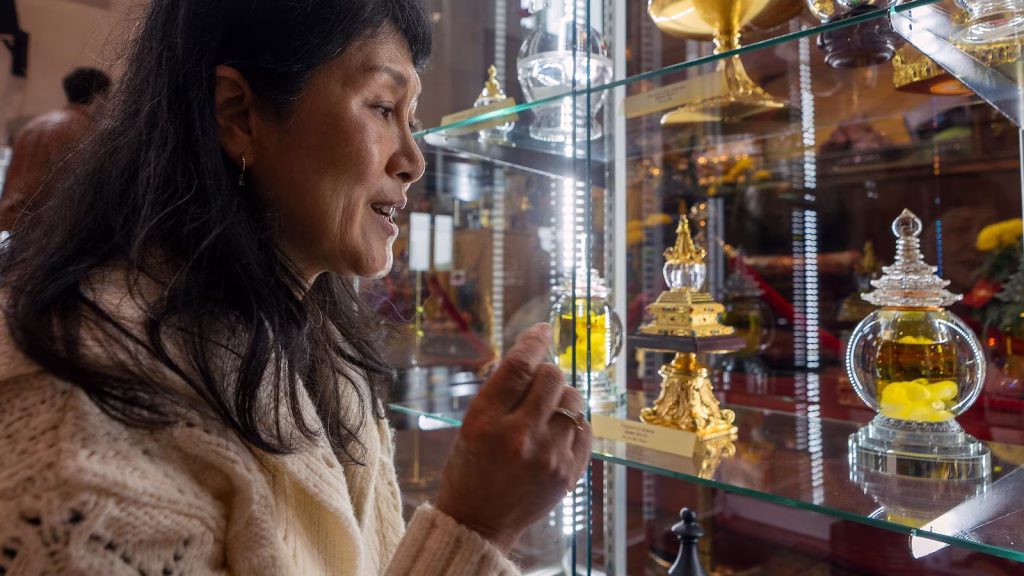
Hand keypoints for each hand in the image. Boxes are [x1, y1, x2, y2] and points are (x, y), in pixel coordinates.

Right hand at [434, 323, 592, 554]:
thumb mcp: (471, 425)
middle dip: (546, 373)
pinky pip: (585, 428)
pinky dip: (575, 421)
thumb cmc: (470, 469)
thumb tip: (535, 357)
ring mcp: (548, 457)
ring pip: (574, 400)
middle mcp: (518, 436)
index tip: (543, 329)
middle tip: (537, 385)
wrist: (478, 523)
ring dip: (563, 397)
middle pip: (552, 377)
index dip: (534, 341)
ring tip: (548, 411)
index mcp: (485, 421)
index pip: (518, 366)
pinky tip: (560, 429)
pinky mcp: (568, 473)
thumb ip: (502, 393)